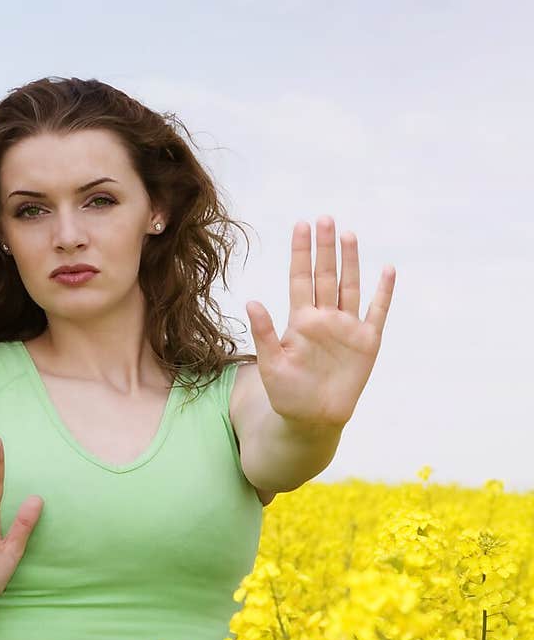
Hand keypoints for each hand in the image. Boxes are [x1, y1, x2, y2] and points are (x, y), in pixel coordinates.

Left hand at [245, 218, 395, 430]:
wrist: (313, 420)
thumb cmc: (287, 393)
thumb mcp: (270, 364)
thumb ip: (264, 333)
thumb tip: (251, 301)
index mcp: (300, 320)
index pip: (300, 278)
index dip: (301, 252)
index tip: (300, 225)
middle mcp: (324, 318)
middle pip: (325, 276)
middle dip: (325, 248)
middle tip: (324, 219)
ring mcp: (347, 328)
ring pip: (349, 287)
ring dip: (350, 261)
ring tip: (348, 234)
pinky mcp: (366, 343)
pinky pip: (377, 312)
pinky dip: (383, 292)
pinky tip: (387, 270)